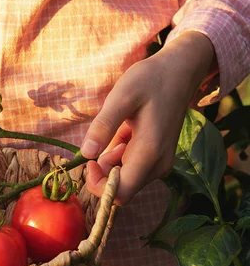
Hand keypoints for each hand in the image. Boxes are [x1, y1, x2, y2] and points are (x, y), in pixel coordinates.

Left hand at [81, 31, 215, 205]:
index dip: (98, 186)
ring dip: (111, 160)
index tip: (89, 162)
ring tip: (118, 129)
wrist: (179, 71)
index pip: (119, 194)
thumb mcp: (122, 96)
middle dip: (103, 170)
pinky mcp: (157, 158)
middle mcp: (157, 165)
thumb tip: (86, 153)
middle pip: (121, 188)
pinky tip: (126, 130)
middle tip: (102, 137)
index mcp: (149, 154)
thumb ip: (103, 126)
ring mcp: (160, 163)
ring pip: (124, 177)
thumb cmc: (150, 80)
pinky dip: (119, 153)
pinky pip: (130, 167)